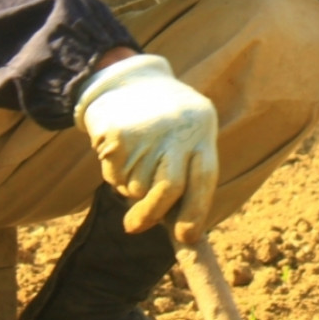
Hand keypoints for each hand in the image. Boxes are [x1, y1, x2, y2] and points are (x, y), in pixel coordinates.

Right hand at [75, 53, 218, 243]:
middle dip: (152, 215)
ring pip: (136, 186)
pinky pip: (114, 175)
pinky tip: (120, 151)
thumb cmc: (167, 124)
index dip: (196, 211)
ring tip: (136, 159)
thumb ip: (188, 175)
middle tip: (135, 227)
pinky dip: (115, 174)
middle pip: (168, 188)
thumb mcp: (188, 136)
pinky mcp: (116, 135)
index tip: (186, 238)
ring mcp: (146, 132)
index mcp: (202, 130)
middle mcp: (177, 130)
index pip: (205, 178)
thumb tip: (184, 232)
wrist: (127, 81)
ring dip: (132, 187)